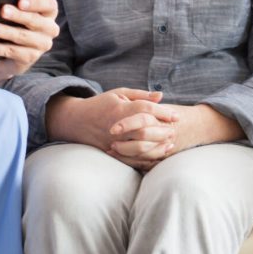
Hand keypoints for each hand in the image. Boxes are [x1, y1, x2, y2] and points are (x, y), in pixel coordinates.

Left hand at [0, 0, 59, 76]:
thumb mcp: (19, 13)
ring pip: (22, 37)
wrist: (13, 54)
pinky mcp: (29, 58)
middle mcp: (50, 29)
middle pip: (35, 21)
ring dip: (5, 31)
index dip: (36, 3)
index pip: (50, 5)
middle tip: (3, 10)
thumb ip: (16, 4)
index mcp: (49, 13)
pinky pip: (10, 52)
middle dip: (17, 15)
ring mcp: (41, 46)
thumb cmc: (16, 24)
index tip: (20, 2)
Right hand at [46, 88, 177, 168]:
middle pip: (144, 131)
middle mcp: (116, 126)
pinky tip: (157, 157)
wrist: (77, 120)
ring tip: (170, 145)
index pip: (145, 110)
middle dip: (162, 131)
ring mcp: (112, 141)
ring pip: (139, 148)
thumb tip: (161, 96)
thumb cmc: (102, 104)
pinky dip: (146, 160)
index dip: (163, 112)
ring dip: (157, 148)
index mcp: (119, 109)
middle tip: (174, 131)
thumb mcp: (119, 93)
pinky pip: (131, 160)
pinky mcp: (111, 152)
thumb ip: (140, 95)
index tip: (176, 116)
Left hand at [115, 103, 243, 166]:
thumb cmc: (173, 114)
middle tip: (111, 141)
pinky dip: (131, 161)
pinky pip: (146, 162)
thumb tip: (126, 100)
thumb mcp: (158, 104)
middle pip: (142, 140)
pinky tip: (119, 157)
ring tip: (111, 149)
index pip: (142, 119)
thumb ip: (143, 98)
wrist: (199, 125)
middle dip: (125, 143)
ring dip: (126, 153)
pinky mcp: (164, 155)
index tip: (113, 129)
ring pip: (144, 154)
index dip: (126, 124)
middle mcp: (164, 132)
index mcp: (161, 117)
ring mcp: (165, 145)